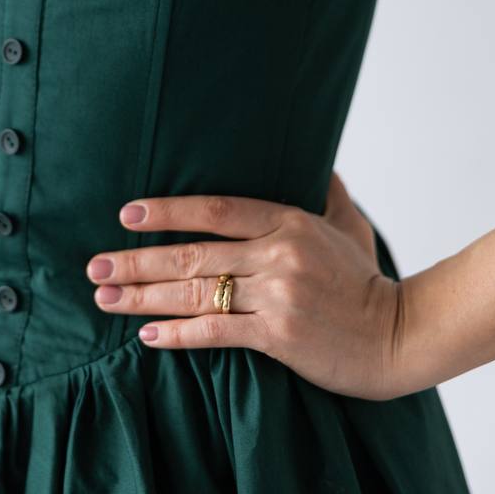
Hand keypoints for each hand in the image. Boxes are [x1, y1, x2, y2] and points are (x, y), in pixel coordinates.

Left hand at [85, 171, 405, 400]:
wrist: (399, 335)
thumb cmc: (366, 280)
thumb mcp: (347, 224)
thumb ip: (325, 190)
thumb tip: (315, 157)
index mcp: (288, 221)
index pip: (214, 209)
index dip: (167, 211)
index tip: (126, 216)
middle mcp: (278, 254)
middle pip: (192, 253)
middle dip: (136, 259)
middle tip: (95, 265)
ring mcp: (278, 296)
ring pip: (196, 293)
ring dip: (143, 296)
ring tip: (105, 296)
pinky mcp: (279, 336)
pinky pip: (216, 333)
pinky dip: (177, 334)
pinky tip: (147, 334)